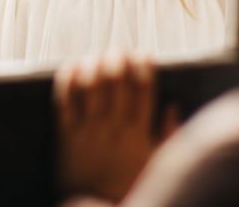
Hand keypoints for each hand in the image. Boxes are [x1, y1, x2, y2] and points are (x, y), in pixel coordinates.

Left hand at [54, 53, 163, 202]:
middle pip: (116, 82)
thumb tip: (173, 106)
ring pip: (90, 87)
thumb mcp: (157, 166)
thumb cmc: (130, 188)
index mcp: (138, 133)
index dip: (143, 67)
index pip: (143, 90)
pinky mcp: (66, 136)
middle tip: (118, 49)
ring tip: (96, 54)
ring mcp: (88, 131)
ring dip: (93, 65)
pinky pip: (64, 103)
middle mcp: (113, 128)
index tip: (143, 54)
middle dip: (118, 59)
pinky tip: (70, 66)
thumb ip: (168, 136)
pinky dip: (66, 82)